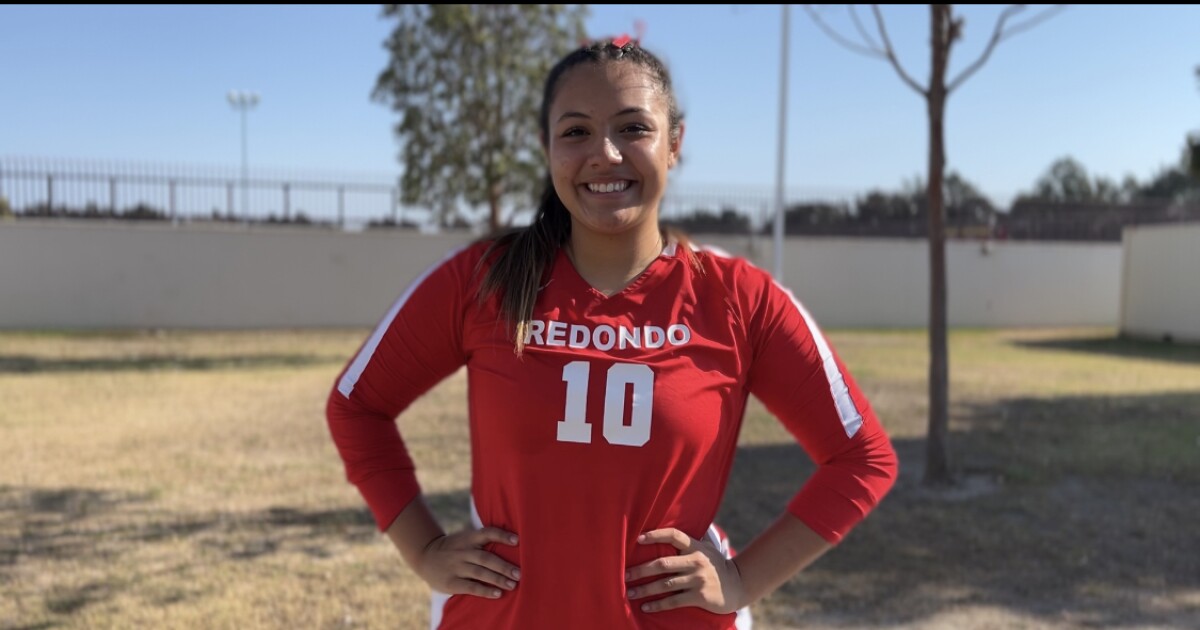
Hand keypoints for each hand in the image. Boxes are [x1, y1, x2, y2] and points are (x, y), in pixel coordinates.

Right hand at [413, 527, 520, 598]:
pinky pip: (471, 587)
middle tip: (520, 573)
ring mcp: (456, 567)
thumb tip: (511, 544)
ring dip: (498, 579)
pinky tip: (498, 594)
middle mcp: (462, 552)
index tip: (517, 541)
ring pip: (480, 573)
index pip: (487, 533)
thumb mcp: (464, 538)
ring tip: (513, 584)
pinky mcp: (451, 582)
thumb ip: (481, 541)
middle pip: (486, 558)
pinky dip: (485, 591)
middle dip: (504, 566)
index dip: (502, 535)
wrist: (425, 556)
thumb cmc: (453, 548)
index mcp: (467, 538)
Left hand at [625, 528, 745, 613]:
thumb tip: (666, 532)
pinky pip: (673, 601)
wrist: (738, 585)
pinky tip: (646, 606)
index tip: (638, 538)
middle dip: (640, 570)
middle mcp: (695, 561)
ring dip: (645, 589)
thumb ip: (688, 544)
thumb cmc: (715, 565)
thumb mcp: (705, 549)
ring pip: (665, 584)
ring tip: (630, 593)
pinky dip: (658, 604)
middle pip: (662, 563)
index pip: (673, 536)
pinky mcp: (700, 596)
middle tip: (625, 575)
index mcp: (695, 547)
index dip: (655, 535)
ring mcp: (698, 579)